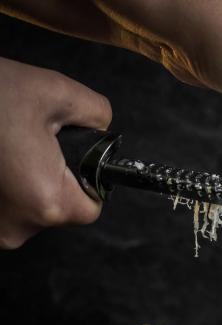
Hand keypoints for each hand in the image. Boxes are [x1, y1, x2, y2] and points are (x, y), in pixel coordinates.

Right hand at [0, 57, 111, 248]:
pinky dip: (3, 186)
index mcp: (46, 202)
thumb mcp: (55, 91)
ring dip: (24, 181)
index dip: (87, 180)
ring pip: (28, 209)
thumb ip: (97, 113)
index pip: (91, 208)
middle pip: (58, 210)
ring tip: (7, 148)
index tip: (71, 157)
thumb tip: (102, 128)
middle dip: (53, 177)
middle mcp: (15, 228)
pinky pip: (3, 207)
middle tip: (31, 142)